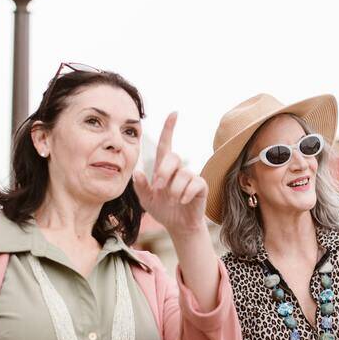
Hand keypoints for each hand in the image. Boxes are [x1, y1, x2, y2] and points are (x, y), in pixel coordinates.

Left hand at [133, 113, 207, 234]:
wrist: (178, 225)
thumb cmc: (162, 210)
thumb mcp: (146, 200)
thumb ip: (140, 187)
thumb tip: (137, 172)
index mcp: (164, 168)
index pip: (166, 144)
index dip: (169, 129)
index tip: (174, 114)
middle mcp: (178, 169)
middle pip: (173, 157)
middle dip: (163, 172)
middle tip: (158, 188)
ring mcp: (191, 176)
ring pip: (182, 174)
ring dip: (174, 190)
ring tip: (173, 201)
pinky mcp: (201, 186)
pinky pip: (194, 184)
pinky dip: (185, 195)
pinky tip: (183, 202)